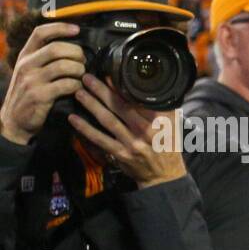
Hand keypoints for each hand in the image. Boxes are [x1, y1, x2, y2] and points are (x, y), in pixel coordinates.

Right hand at [0, 22, 84, 143]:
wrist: (14, 120)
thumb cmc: (29, 94)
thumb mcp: (31, 72)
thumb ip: (45, 59)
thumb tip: (73, 48)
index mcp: (25, 56)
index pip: (40, 33)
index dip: (60, 28)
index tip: (77, 29)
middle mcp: (26, 65)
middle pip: (56, 48)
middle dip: (76, 53)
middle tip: (83, 61)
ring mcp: (32, 80)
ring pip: (64, 66)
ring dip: (79, 70)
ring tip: (81, 75)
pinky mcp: (39, 95)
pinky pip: (66, 85)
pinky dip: (77, 85)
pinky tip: (78, 89)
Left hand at [68, 74, 186, 186]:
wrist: (165, 176)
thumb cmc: (168, 146)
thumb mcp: (173, 125)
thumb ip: (164, 106)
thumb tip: (154, 84)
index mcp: (159, 122)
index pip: (138, 99)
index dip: (121, 86)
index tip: (108, 73)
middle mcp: (145, 132)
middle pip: (120, 107)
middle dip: (102, 91)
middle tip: (86, 78)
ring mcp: (132, 144)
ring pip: (108, 121)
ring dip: (92, 105)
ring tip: (79, 93)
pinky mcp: (121, 155)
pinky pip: (100, 140)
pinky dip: (86, 129)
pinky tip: (73, 119)